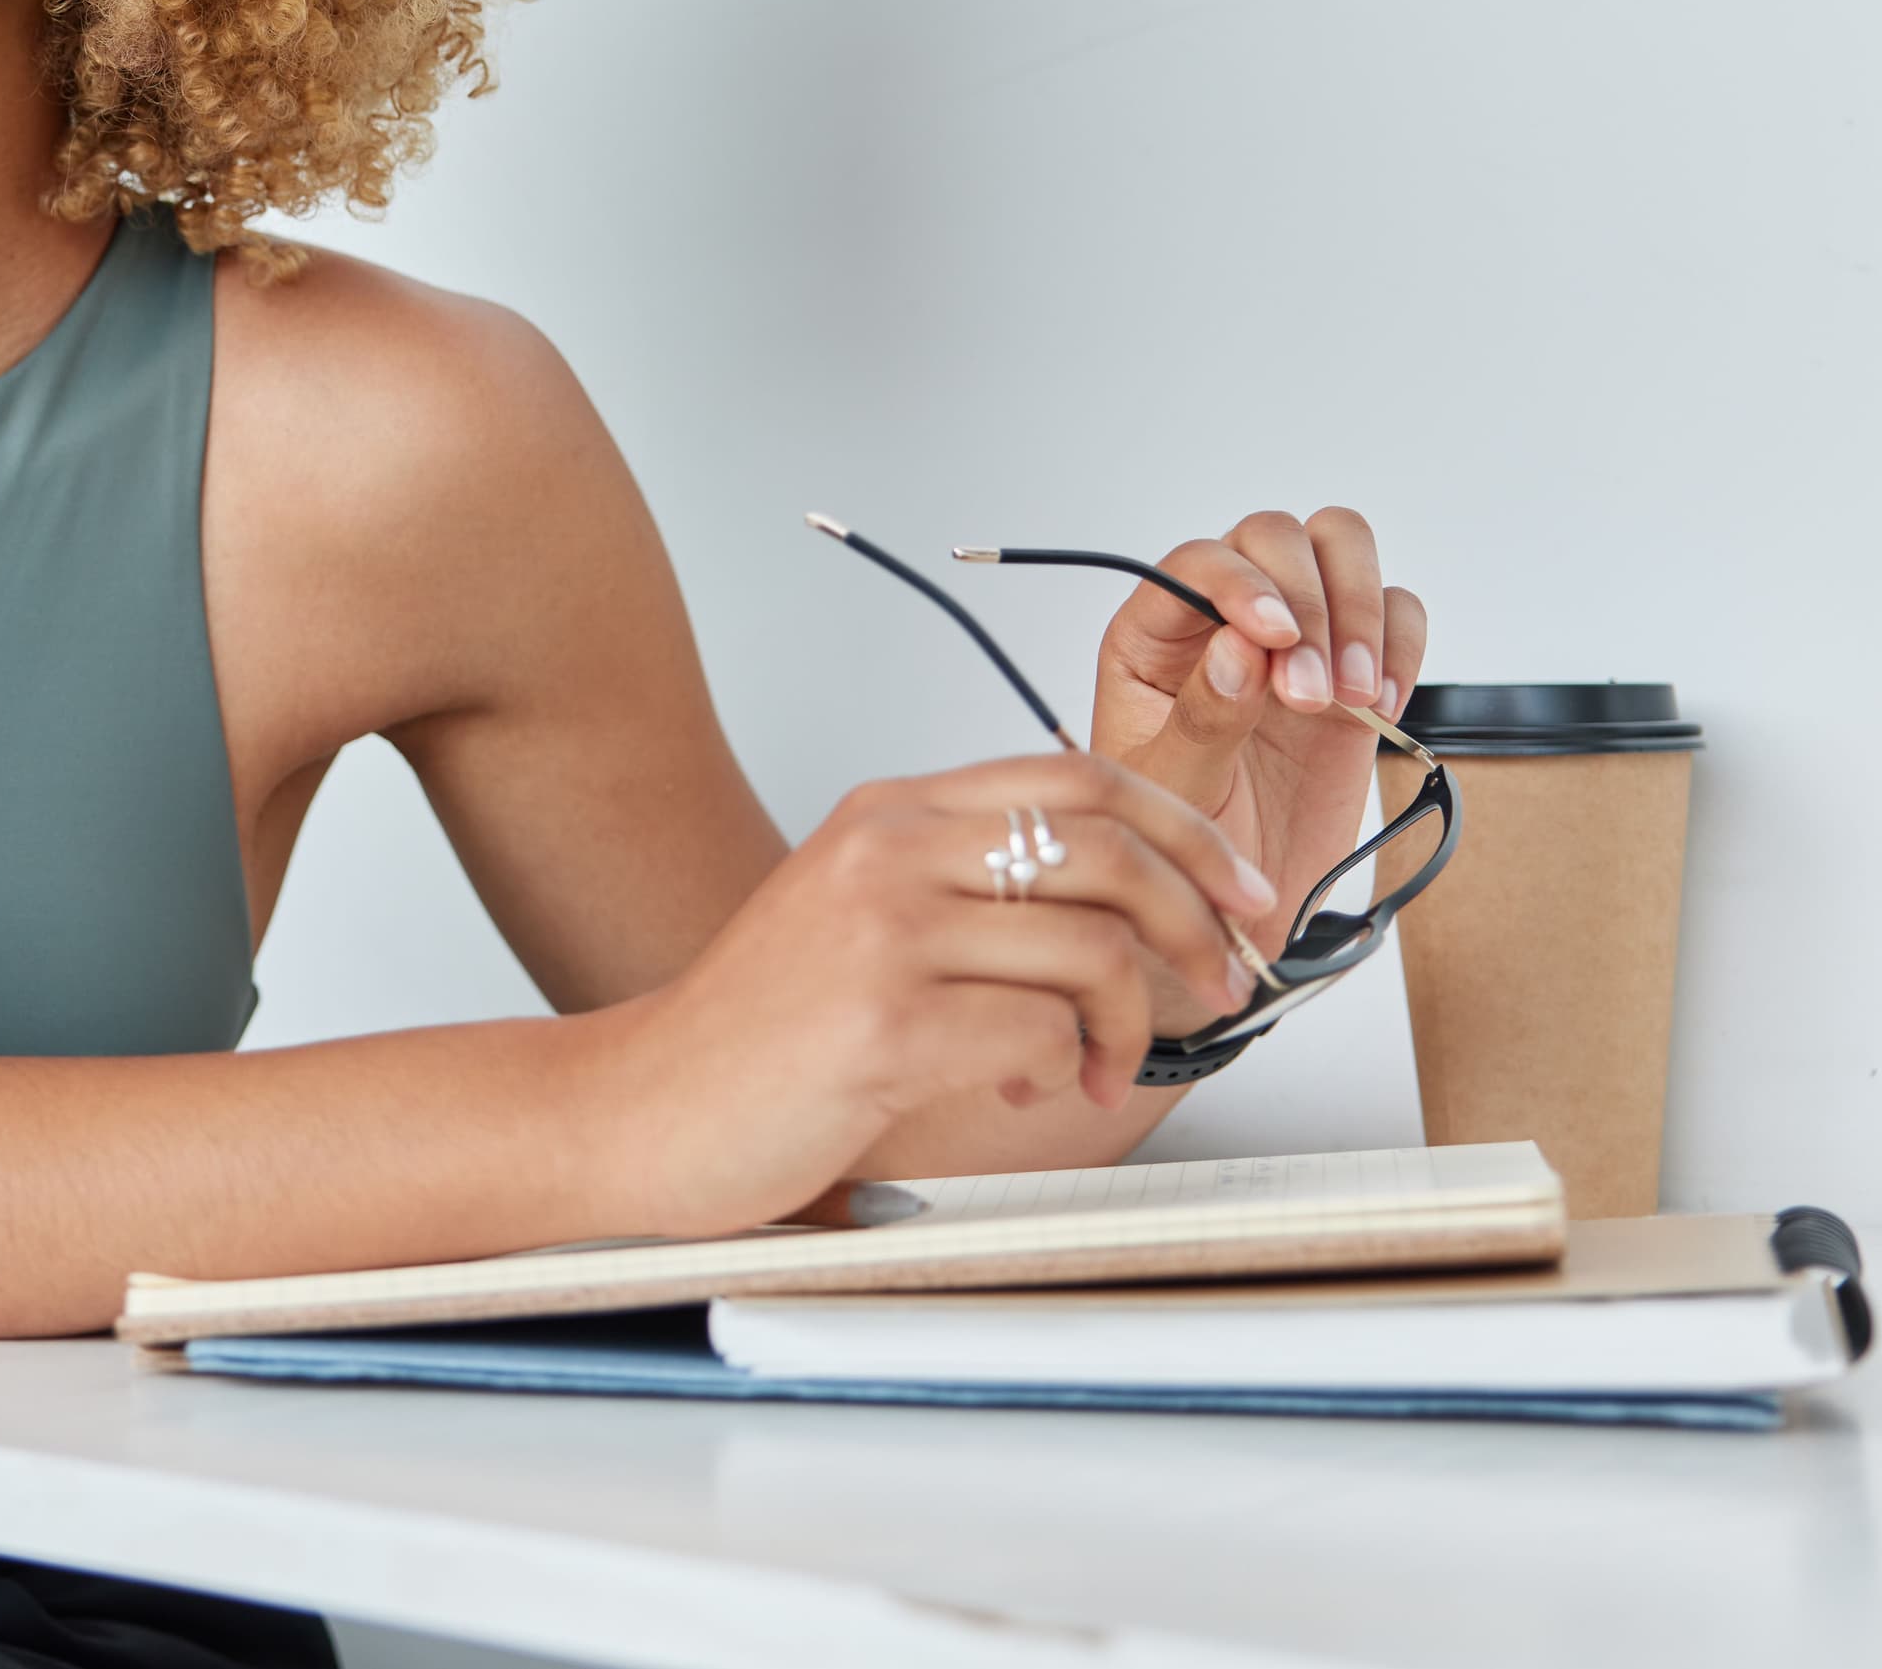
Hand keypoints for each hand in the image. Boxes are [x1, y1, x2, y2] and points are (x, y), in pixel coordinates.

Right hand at [598, 752, 1282, 1235]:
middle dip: (1197, 925)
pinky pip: (1042, 1034)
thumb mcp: (860, 914)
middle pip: (1107, 850)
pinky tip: (1024, 1091)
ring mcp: (882, 933)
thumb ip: (966, 885)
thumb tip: (1132, 905)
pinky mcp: (883, 1024)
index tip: (1237, 889)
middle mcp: (886, 850)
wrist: (643, 1105)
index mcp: (888, 812)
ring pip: (1092, 948)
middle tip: (1221, 985)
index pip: (1077, 776)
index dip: (1183, 829)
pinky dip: (1062, 1071)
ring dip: (1132, 1023)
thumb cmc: (760, 1032)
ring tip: (1101, 1067)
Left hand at [1086, 508, 1429, 1021]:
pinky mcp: (1352, 674)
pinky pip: (1397, 613)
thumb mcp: (1172, 794)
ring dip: (1360, 611)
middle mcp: (1222, 622)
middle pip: (1278, 538)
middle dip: (1310, 603)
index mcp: (1153, 637)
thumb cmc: (1177, 854)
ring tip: (1358, 696)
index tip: (1273, 636)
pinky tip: (1384, 702)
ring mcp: (1294, 643)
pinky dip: (1404, 642)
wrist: (1234, 916)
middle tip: (1311, 693)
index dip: (1242, 582)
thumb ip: (1202, 719)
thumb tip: (1237, 647)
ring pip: (1341, 551)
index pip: (1199, 562)